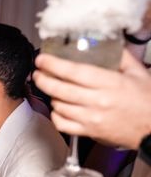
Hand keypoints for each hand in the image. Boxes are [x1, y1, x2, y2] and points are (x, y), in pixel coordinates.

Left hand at [34, 50, 150, 148]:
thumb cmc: (147, 100)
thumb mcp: (138, 73)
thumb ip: (121, 57)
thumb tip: (106, 44)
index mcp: (110, 83)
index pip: (74, 72)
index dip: (54, 64)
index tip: (42, 59)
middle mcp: (97, 101)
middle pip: (60, 89)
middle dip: (43, 79)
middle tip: (37, 72)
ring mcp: (91, 119)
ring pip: (59, 106)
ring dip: (51, 95)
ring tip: (49, 87)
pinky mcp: (88, 132)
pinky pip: (62, 124)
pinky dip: (55, 115)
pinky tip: (57, 108)